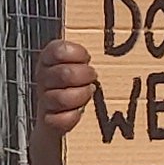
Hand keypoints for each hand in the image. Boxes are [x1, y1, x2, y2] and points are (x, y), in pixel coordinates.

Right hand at [32, 36, 98, 155]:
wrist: (57, 117)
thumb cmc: (75, 83)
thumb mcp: (77, 63)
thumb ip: (85, 54)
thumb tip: (119, 43)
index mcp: (49, 58)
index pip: (58, 49)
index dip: (77, 54)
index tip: (87, 58)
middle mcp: (44, 77)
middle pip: (64, 74)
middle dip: (85, 76)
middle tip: (93, 76)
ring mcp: (44, 99)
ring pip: (62, 98)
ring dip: (81, 96)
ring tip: (89, 93)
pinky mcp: (48, 121)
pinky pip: (59, 120)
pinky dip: (72, 117)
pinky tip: (79, 112)